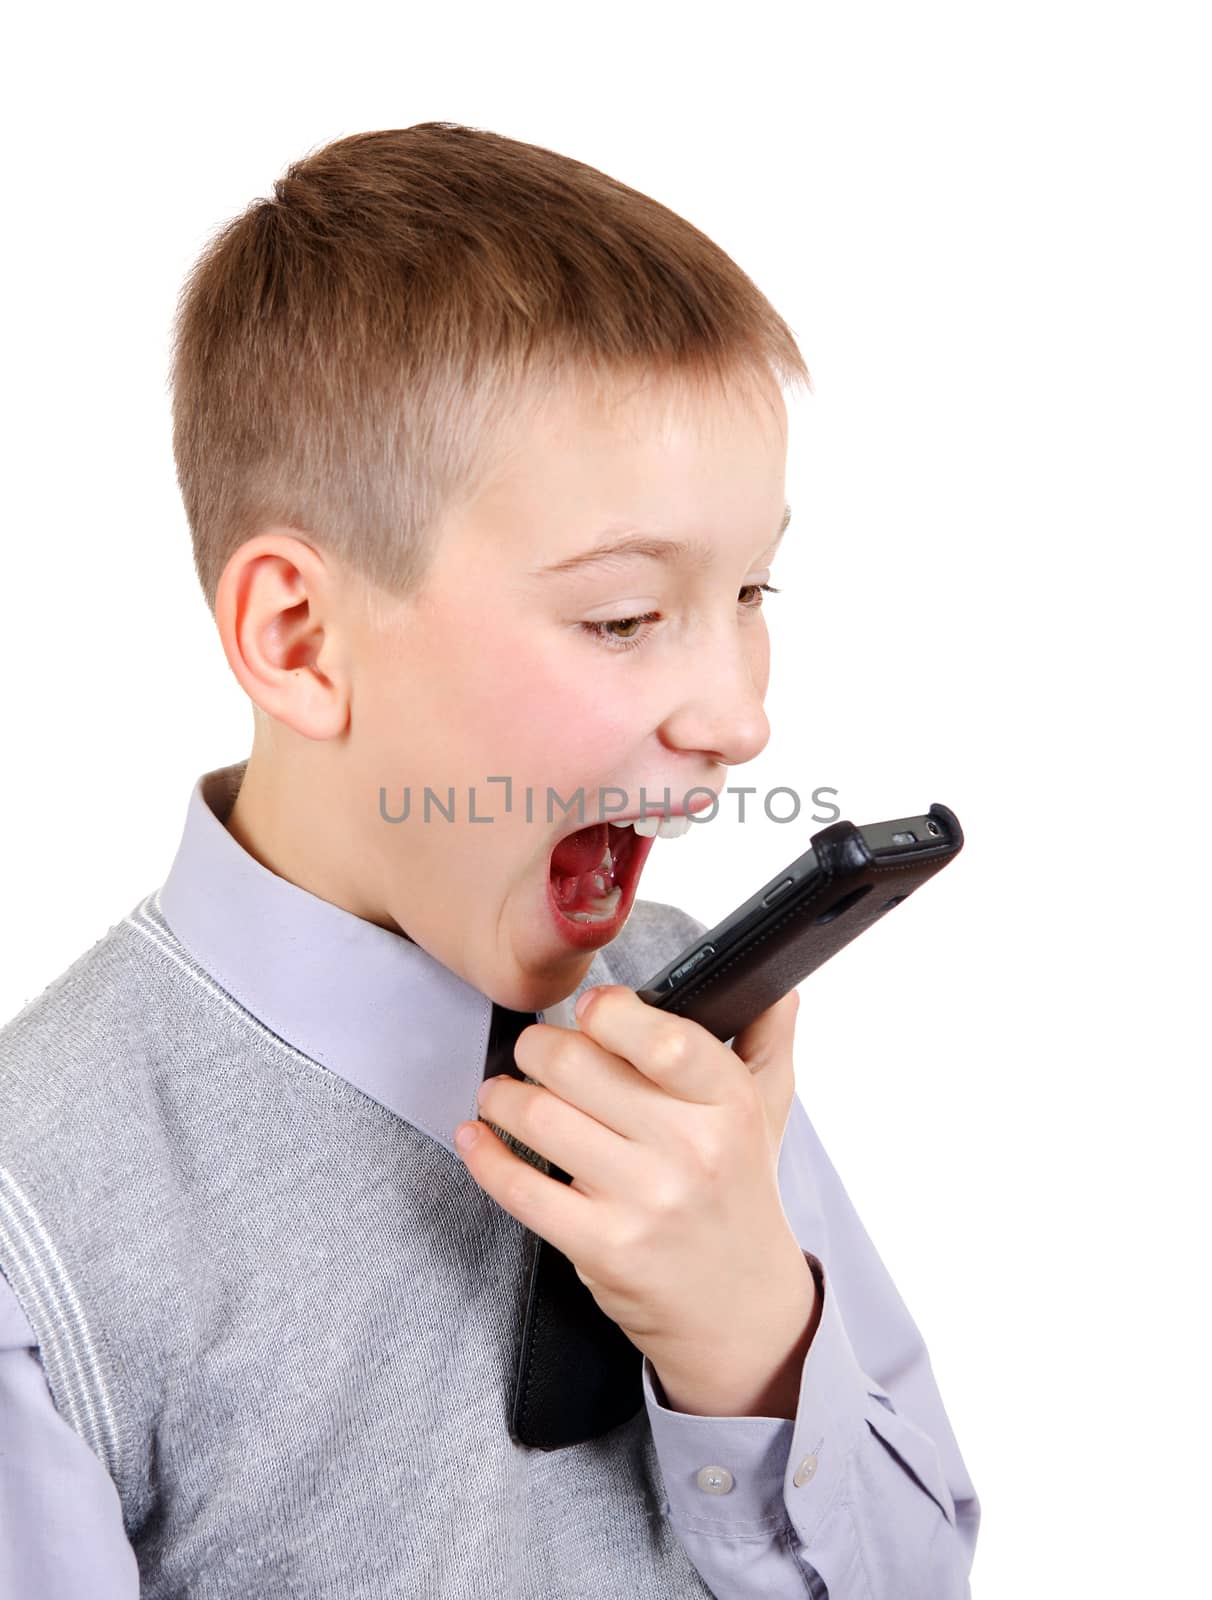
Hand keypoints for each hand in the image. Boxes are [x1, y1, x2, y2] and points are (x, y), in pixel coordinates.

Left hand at [456, 984, 814, 1404]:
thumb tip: (772, 984)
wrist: (742, 1311)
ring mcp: (644, 1201)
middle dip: (536, 1048)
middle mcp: (690, 1149)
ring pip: (541, 1119)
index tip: (588, 1009)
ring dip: (502, 1097)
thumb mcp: (768, 1112)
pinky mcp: (602, 1247)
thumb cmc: (740, 1196)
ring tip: (500, 1093)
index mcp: (727, 1103)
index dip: (607, 1012)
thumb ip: (766, 1038)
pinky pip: (521, 1189)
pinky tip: (477, 1137)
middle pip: (578, 1067)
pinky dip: (485, 1156)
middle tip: (530, 1050)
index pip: (660, 1037)